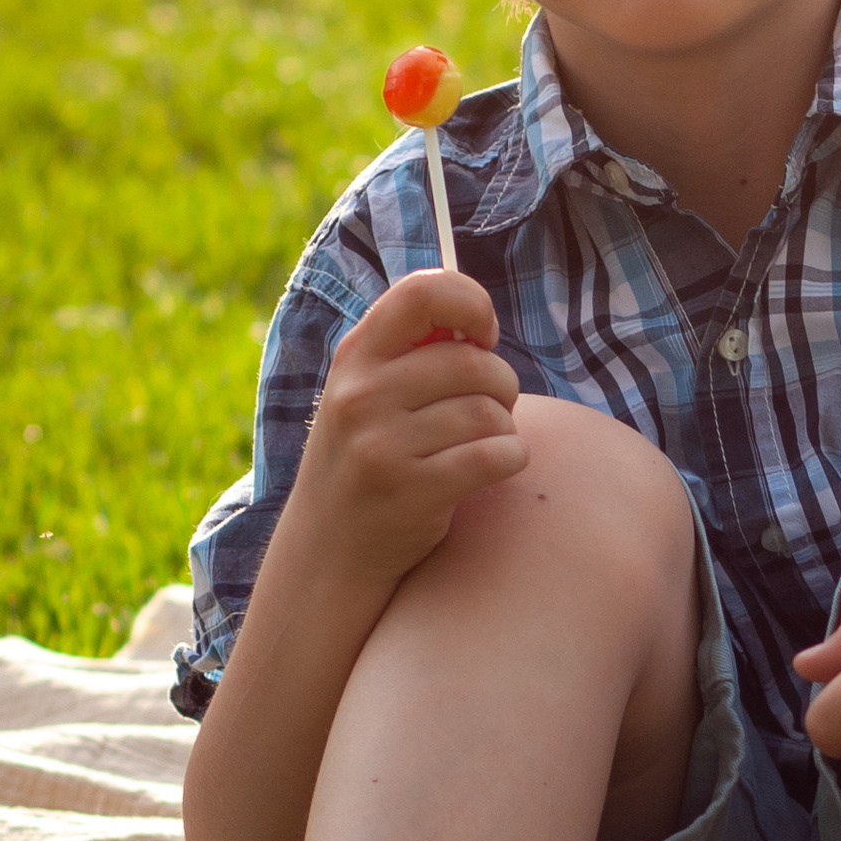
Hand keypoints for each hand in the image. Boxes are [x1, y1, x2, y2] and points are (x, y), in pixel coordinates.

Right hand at [287, 269, 524, 598]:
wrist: (327, 550)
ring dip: (505, 427)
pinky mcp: (410, 491)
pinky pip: (496, 454)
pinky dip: (512, 457)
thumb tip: (476, 315)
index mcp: (355, 356)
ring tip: (485, 441)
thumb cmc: (366, 459)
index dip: (472, 303)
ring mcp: (381, 444)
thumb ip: (410, 351)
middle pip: (473, 362)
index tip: (483, 335)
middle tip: (491, 407)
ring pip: (489, 411)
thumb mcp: (366, 394)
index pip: (424, 291)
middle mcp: (361, 395)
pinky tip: (497, 465)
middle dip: (501, 383)